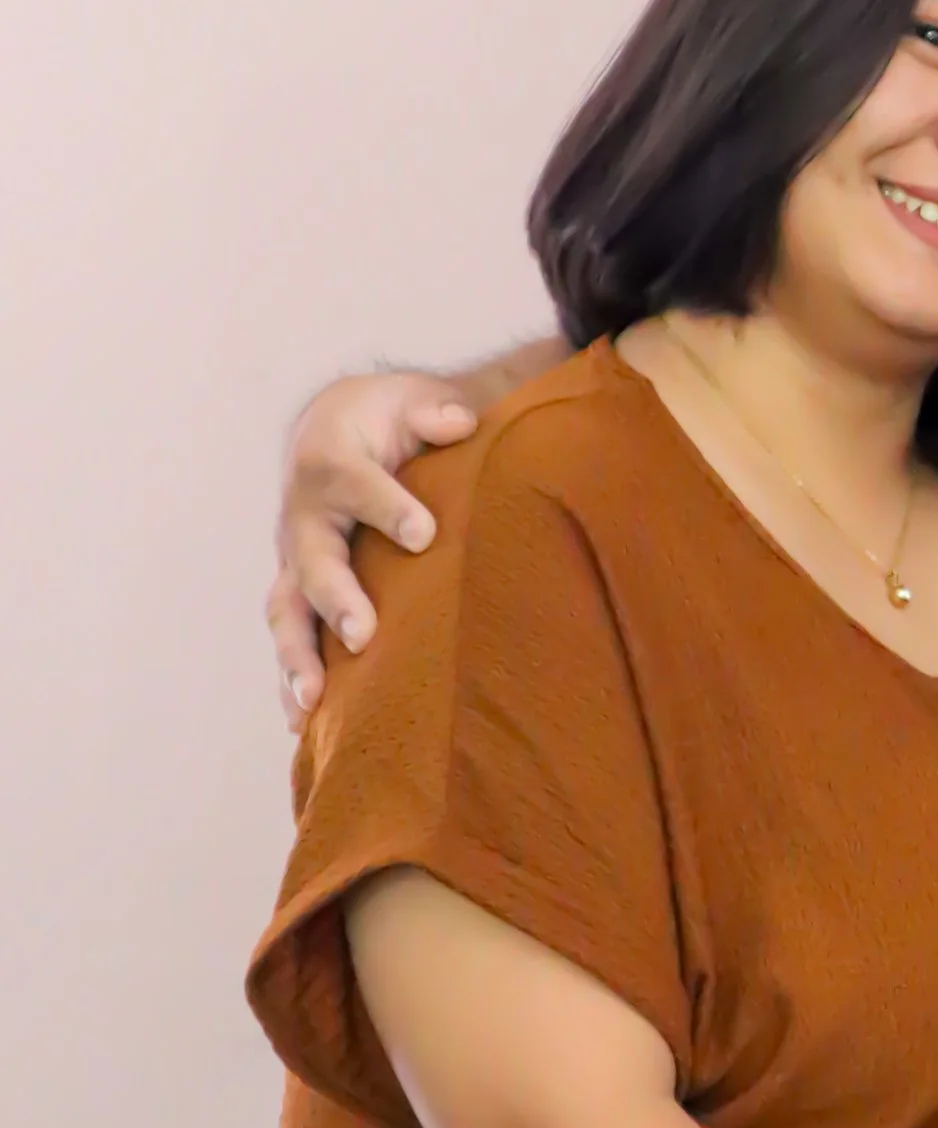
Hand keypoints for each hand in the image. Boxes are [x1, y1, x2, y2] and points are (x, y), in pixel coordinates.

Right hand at [269, 370, 477, 722]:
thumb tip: (460, 421)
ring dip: (298, 657)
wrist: (333, 430)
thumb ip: (434, 409)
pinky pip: (291, 639)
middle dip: (336, 598)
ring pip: (287, 611)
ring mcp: (295, 560)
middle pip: (312, 560)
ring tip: (315, 702)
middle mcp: (304, 517)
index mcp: (331, 463)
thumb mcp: (410, 398)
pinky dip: (292, 683)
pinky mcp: (298, 593)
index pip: (354, 483)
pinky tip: (305, 729)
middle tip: (364, 635)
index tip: (425, 534)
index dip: (388, 507)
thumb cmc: (384, 420)